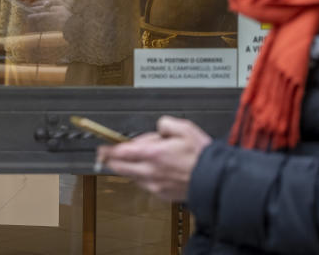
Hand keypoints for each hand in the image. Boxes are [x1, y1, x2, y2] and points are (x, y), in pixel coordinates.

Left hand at [96, 116, 210, 201]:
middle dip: (112, 160)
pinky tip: (154, 169)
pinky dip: (145, 176)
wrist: (216, 180)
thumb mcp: (184, 128)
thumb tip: (158, 128)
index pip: (121, 152)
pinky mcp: (163, 194)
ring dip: (131, 168)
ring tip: (141, 158)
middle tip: (107, 155)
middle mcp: (150, 172)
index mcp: (152, 154)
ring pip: (133, 176)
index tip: (102, 148)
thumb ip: (165, 124)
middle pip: (121, 168)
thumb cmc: (202, 155)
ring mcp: (155, 185)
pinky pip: (146, 184)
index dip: (108, 150)